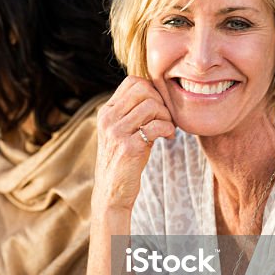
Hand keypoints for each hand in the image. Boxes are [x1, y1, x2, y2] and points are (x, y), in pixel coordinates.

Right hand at [94, 75, 173, 210]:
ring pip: (152, 106)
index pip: (133, 82)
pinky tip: (168, 138)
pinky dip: (168, 130)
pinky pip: (157, 126)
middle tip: (165, 118)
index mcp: (106, 112)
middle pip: (143, 90)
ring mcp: (116, 133)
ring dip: (167, 117)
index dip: (152, 90)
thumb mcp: (120, 132)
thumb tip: (156, 93)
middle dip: (161, 101)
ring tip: (167, 129)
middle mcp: (108, 119)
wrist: (111, 192)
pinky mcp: (129, 148)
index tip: (158, 107)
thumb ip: (131, 112)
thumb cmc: (122, 161)